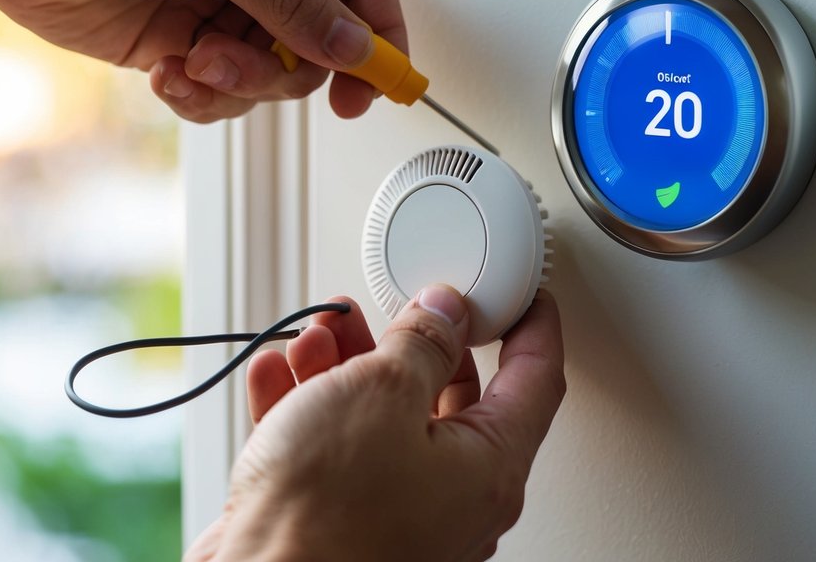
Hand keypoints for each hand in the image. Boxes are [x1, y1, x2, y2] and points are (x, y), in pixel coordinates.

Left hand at [0, 0, 404, 122]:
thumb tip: (354, 45)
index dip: (380, 36)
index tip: (379, 86)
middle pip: (320, 42)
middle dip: (284, 67)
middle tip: (239, 63)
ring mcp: (223, 6)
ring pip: (272, 75)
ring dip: (236, 84)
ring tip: (193, 63)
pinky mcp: (185, 44)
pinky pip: (223, 93)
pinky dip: (200, 96)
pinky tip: (166, 72)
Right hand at [184, 287, 565, 561]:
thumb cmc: (324, 516)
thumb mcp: (382, 392)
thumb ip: (422, 341)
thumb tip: (443, 312)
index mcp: (488, 469)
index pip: (536, 380)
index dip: (532, 327)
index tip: (523, 294)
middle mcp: (452, 498)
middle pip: (448, 395)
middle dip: (410, 340)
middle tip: (390, 308)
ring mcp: (396, 512)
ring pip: (383, 416)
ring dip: (349, 365)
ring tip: (319, 335)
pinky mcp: (341, 520)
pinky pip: (336, 448)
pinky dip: (310, 404)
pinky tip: (280, 374)